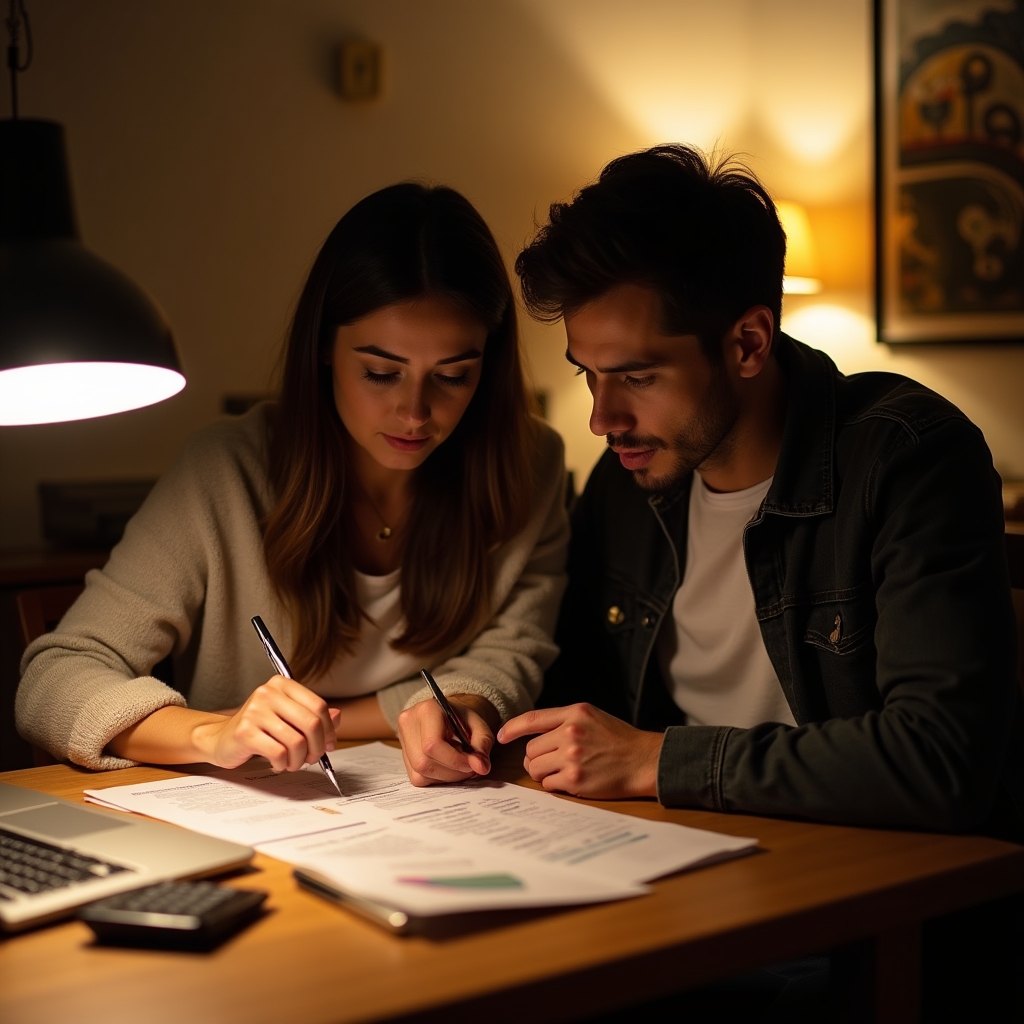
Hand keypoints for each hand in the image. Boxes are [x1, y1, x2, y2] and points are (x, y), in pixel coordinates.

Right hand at [193, 675, 340, 771]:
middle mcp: (268, 693)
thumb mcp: (287, 717)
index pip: (318, 706)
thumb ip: (313, 716)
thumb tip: (337, 717)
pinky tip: (277, 764)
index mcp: (282, 684)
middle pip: (311, 724)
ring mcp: (255, 711)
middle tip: (312, 759)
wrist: (221, 739)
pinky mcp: (245, 731)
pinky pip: (278, 753)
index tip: (329, 744)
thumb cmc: (259, 729)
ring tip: (292, 763)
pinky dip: (283, 764)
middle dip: (317, 748)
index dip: (329, 730)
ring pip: (296, 742)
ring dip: (299, 760)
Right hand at [397, 693, 497, 786]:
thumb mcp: (479, 725)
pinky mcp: (403, 755)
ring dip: (446, 776)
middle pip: (425, 762)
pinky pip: (418, 777)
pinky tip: (448, 768)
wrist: (447, 714)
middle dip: (452, 772)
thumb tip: (481, 767)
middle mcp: (408, 722)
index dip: (454, 760)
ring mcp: (403, 739)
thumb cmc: (463, 719)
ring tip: (461, 766)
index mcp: (427, 710)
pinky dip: (437, 778)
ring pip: (420, 772)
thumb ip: (482, 744)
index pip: (433, 744)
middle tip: (470, 768)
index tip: (473, 765)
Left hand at [497, 703, 662, 799]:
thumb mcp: (592, 717)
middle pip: (531, 750)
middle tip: (554, 761)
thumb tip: (534, 732)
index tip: (501, 736)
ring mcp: (572, 757)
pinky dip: (555, 785)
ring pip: (535, 768)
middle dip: (537, 758)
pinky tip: (572, 781)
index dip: (512, 728)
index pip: (532, 719)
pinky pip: (548, 784)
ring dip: (544, 773)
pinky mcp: (575, 780)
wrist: (643, 761)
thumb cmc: (618, 740)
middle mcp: (571, 732)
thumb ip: (564, 720)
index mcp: (575, 713)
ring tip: (563, 771)